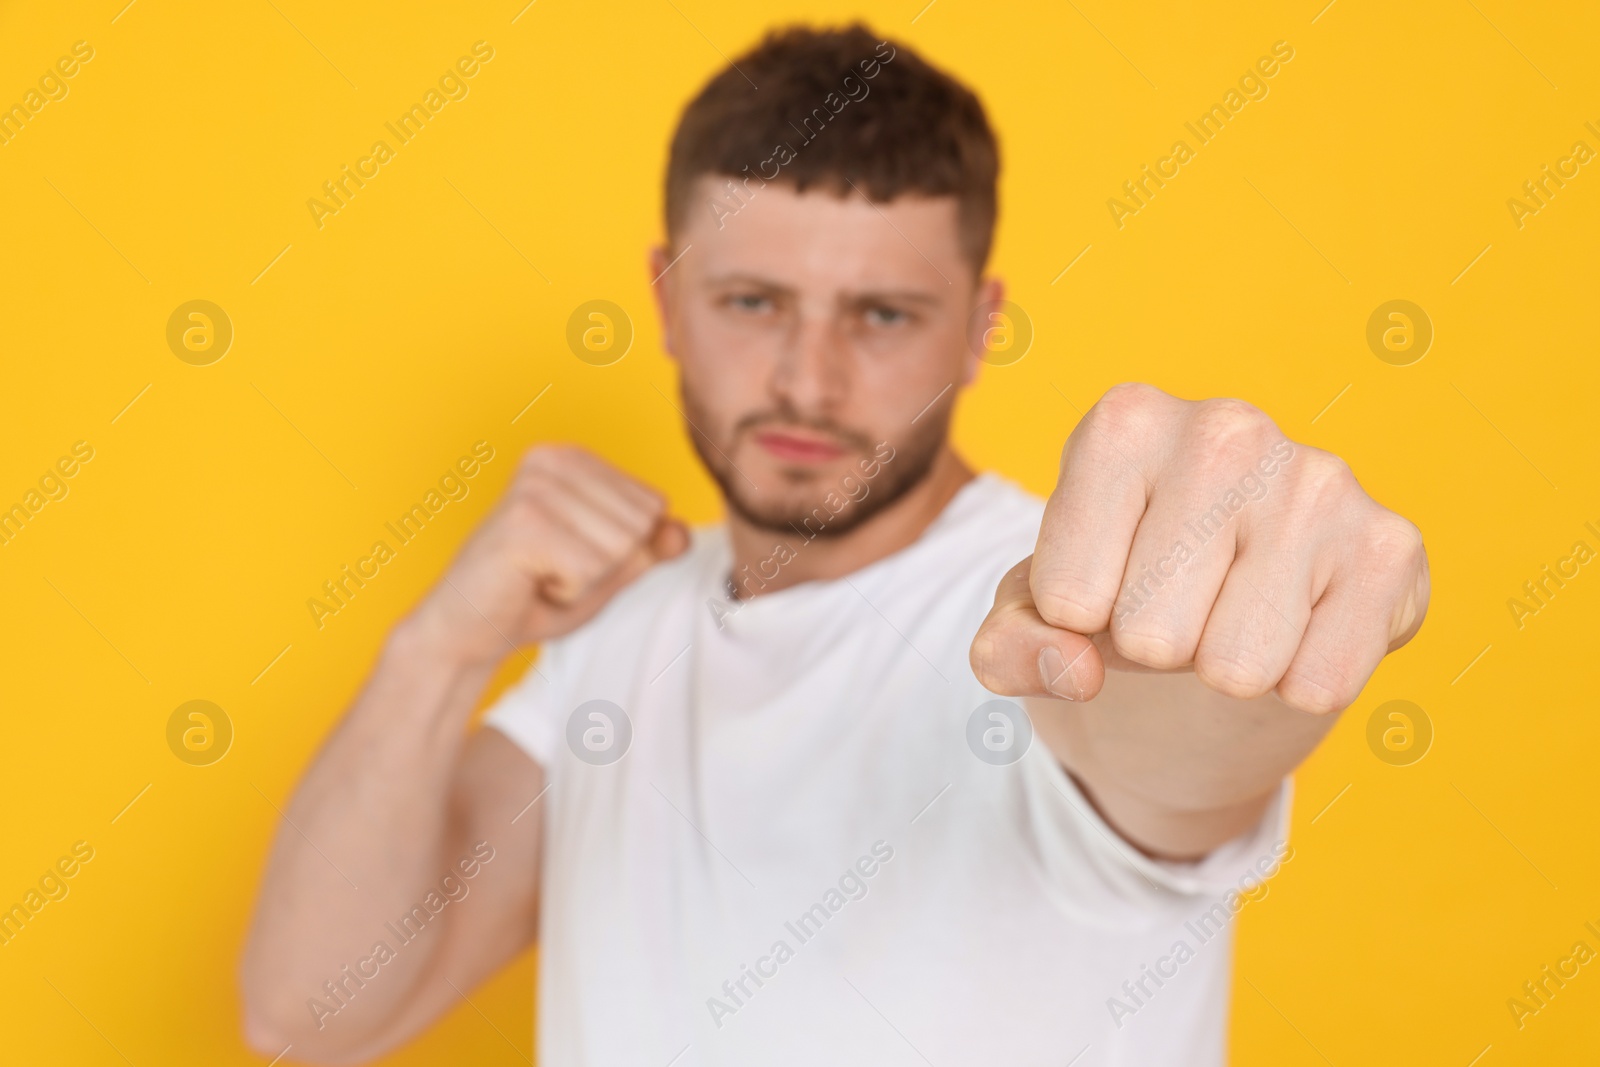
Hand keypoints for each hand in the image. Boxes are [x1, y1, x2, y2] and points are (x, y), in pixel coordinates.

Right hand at [409, 446, 687, 664]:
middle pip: (640, 525)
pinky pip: (591, 570)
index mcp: (572, 458)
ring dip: (587, 580)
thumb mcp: (608, 569)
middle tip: (554, 568)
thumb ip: (648, 547)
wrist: (469, 630)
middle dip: (608, 564)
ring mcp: (536, 488)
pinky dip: (569, 592)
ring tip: (541, 574)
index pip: (654, 506)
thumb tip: (682, 533)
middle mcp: (553, 459)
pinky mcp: (523, 523)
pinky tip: (531, 582)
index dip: (624, 549)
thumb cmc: (534, 594)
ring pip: (620, 547)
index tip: (573, 554)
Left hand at [970, 384, 1428, 713]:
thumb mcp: (1031, 619)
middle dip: (1155, 651)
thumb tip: (1074, 670)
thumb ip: (1007, 647)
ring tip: (1232, 611)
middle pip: (1153, 637)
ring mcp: (1319, 479)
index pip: (1070, 598)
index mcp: (1122, 422)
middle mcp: (1226, 427)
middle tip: (1179, 605)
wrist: (1219, 622)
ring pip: (1236, 668)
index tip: (1105, 585)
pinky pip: (1317, 683)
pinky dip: (1297, 684)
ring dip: (1225, 670)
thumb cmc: (1114, 594)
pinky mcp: (1391, 546)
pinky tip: (1297, 624)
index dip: (1079, 623)